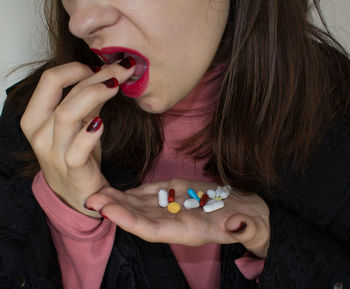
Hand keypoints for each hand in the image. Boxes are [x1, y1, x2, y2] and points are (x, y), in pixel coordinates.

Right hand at [20, 61, 134, 216]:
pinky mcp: (72, 170)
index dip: (75, 68)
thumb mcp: (78, 124)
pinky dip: (90, 133)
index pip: (49, 81)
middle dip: (95, 77)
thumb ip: (87, 102)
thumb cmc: (76, 155)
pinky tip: (102, 123)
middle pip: (63, 96)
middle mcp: (40, 134)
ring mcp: (54, 153)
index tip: (98, 67)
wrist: (78, 193)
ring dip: (95, 95)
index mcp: (35, 118)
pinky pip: (78, 149)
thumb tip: (106, 75)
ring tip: (116, 86)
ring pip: (67, 115)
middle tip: (120, 69)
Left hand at [86, 179, 269, 257]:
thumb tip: (237, 225)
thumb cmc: (254, 222)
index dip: (129, 221)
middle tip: (92, 197)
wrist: (250, 212)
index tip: (107, 210)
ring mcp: (175, 207)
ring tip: (97, 190)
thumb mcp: (254, 226)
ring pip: (142, 205)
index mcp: (190, 232)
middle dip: (115, 209)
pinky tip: (120, 188)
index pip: (154, 230)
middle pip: (140, 217)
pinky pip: (153, 193)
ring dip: (120, 199)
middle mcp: (176, 221)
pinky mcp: (178, 194)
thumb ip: (247, 228)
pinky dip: (136, 191)